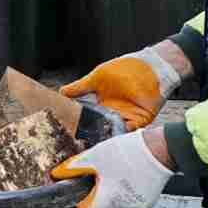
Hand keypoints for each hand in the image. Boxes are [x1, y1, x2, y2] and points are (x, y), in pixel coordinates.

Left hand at [51, 127, 174, 207]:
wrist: (160, 149)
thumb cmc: (128, 152)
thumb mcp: (95, 156)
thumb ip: (75, 167)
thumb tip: (59, 173)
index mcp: (109, 200)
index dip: (82, 202)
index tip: (83, 190)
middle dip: (98, 196)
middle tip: (100, 177)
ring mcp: (138, 206)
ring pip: (117, 205)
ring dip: (113, 193)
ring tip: (116, 173)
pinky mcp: (148, 202)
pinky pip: (130, 201)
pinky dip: (126, 192)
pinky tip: (129, 175)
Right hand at [62, 42, 189, 131]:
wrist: (148, 65)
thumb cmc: (123, 68)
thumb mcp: (96, 78)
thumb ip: (79, 87)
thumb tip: (59, 93)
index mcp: (102, 105)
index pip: (91, 119)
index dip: (83, 125)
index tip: (73, 131)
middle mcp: (114, 113)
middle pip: (103, 128)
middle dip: (96, 135)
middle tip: (86, 141)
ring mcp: (128, 116)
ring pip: (116, 131)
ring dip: (110, 135)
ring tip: (101, 139)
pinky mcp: (141, 118)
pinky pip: (132, 128)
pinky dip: (126, 131)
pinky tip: (119, 130)